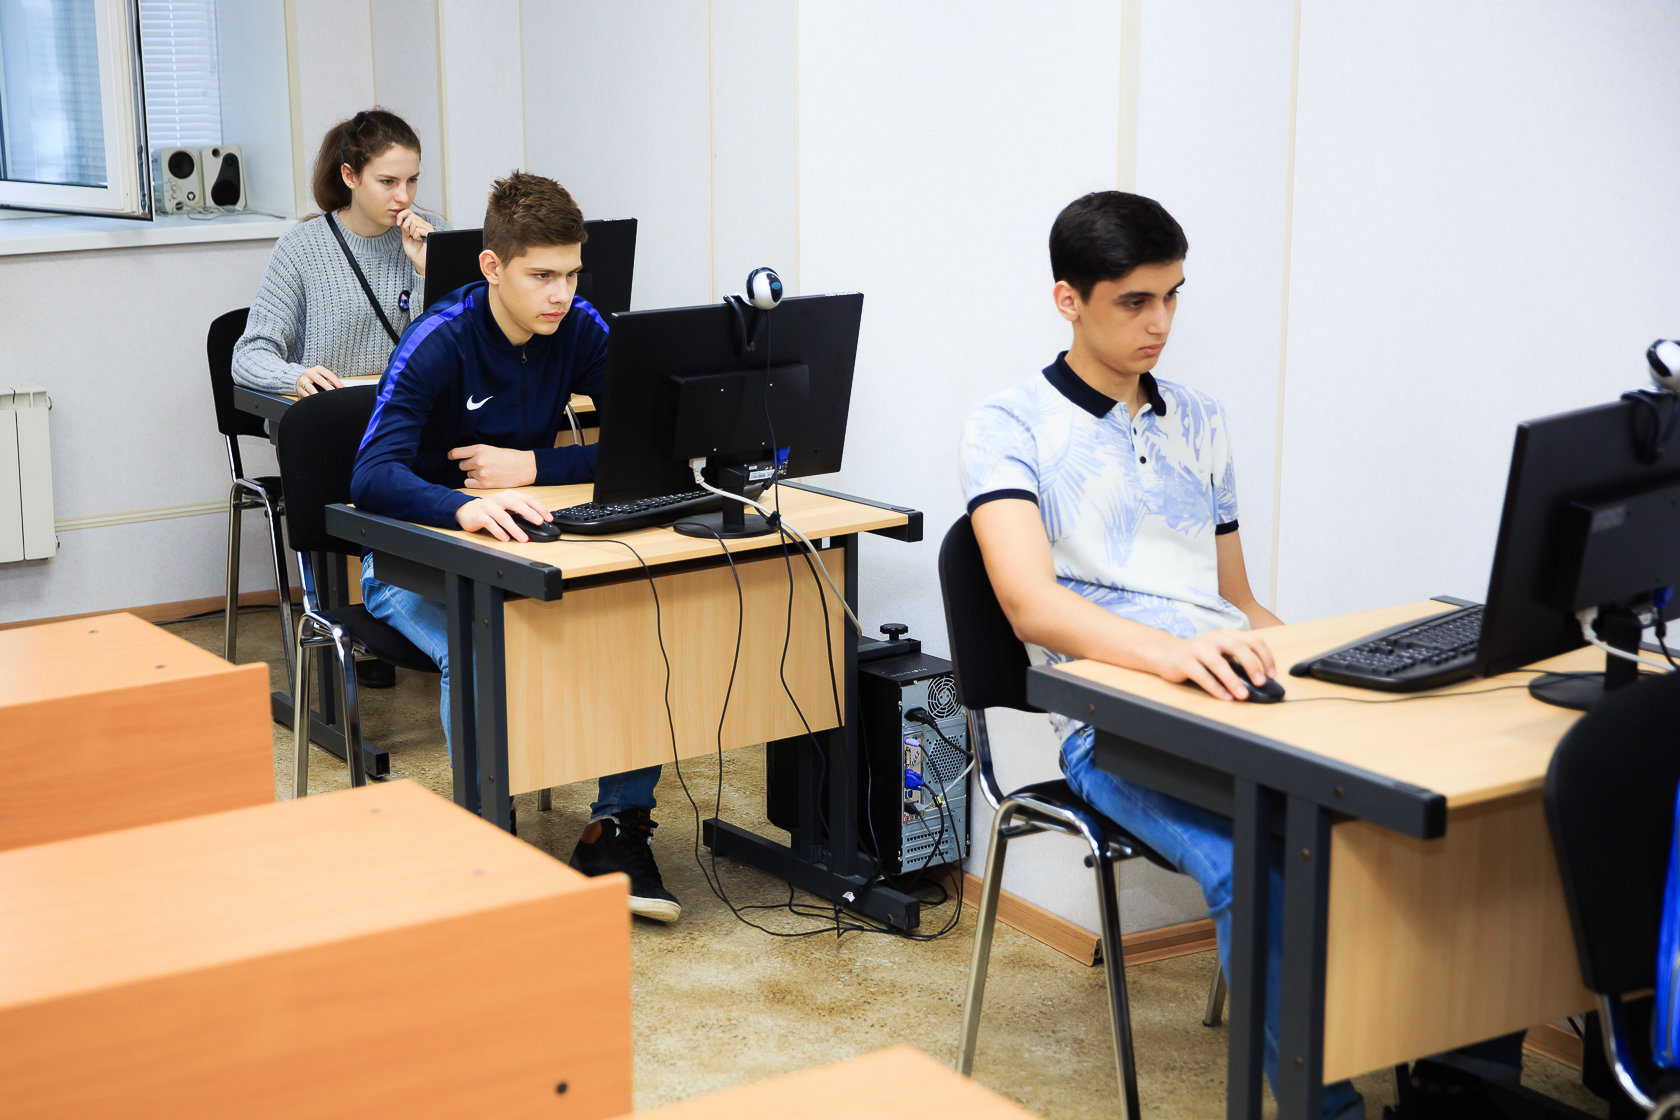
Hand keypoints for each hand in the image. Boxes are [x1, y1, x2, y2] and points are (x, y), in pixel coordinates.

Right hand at [294, 365, 343, 395]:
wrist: (299, 378)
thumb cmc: (315, 378)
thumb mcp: (322, 376)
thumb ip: (330, 381)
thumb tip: (342, 388)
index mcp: (318, 369)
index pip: (329, 375)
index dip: (337, 382)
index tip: (343, 389)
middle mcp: (309, 373)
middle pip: (320, 380)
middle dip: (328, 387)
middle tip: (335, 394)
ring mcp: (303, 380)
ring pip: (310, 388)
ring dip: (317, 394)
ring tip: (324, 399)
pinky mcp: (299, 388)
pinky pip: (305, 395)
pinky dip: (311, 398)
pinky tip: (316, 401)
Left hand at [397, 208, 433, 273]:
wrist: (419, 261)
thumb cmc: (414, 251)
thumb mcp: (405, 237)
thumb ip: (404, 227)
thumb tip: (401, 218)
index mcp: (418, 224)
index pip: (409, 212)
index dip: (401, 215)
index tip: (398, 223)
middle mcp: (424, 224)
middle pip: (411, 216)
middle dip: (406, 226)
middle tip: (409, 235)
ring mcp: (428, 228)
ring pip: (414, 222)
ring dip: (411, 232)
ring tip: (416, 239)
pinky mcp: (430, 232)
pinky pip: (418, 228)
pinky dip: (416, 235)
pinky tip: (420, 240)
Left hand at [449, 444, 536, 488]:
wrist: (525, 467)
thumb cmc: (510, 457)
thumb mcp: (492, 449)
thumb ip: (477, 453)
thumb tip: (463, 458)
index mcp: (480, 449)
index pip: (457, 453)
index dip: (452, 455)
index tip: (451, 457)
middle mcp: (478, 460)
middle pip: (462, 465)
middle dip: (469, 466)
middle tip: (481, 466)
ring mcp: (481, 473)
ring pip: (467, 474)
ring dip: (474, 474)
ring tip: (487, 473)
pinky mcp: (484, 484)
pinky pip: (469, 484)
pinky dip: (474, 482)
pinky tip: (484, 480)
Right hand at [454, 491, 550, 541]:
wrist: (466, 510)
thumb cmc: (490, 510)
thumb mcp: (506, 507)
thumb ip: (520, 511)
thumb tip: (538, 521)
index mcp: (509, 495)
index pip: (528, 499)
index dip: (539, 508)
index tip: (548, 518)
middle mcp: (499, 499)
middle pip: (517, 505)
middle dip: (530, 513)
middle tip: (539, 522)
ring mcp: (488, 506)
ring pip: (504, 517)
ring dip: (515, 529)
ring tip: (523, 538)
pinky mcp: (479, 516)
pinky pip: (490, 524)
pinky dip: (499, 532)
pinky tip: (505, 539)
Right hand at [1147, 628, 1277, 701]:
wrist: (1167, 653)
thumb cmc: (1200, 656)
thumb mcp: (1222, 653)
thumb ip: (1238, 662)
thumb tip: (1260, 682)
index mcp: (1227, 634)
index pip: (1253, 641)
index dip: (1265, 658)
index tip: (1272, 675)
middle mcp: (1214, 638)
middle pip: (1238, 647)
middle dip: (1252, 665)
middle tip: (1261, 683)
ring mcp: (1198, 648)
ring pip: (1218, 663)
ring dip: (1233, 680)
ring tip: (1242, 695)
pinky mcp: (1184, 661)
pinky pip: (1201, 675)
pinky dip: (1215, 687)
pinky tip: (1225, 697)